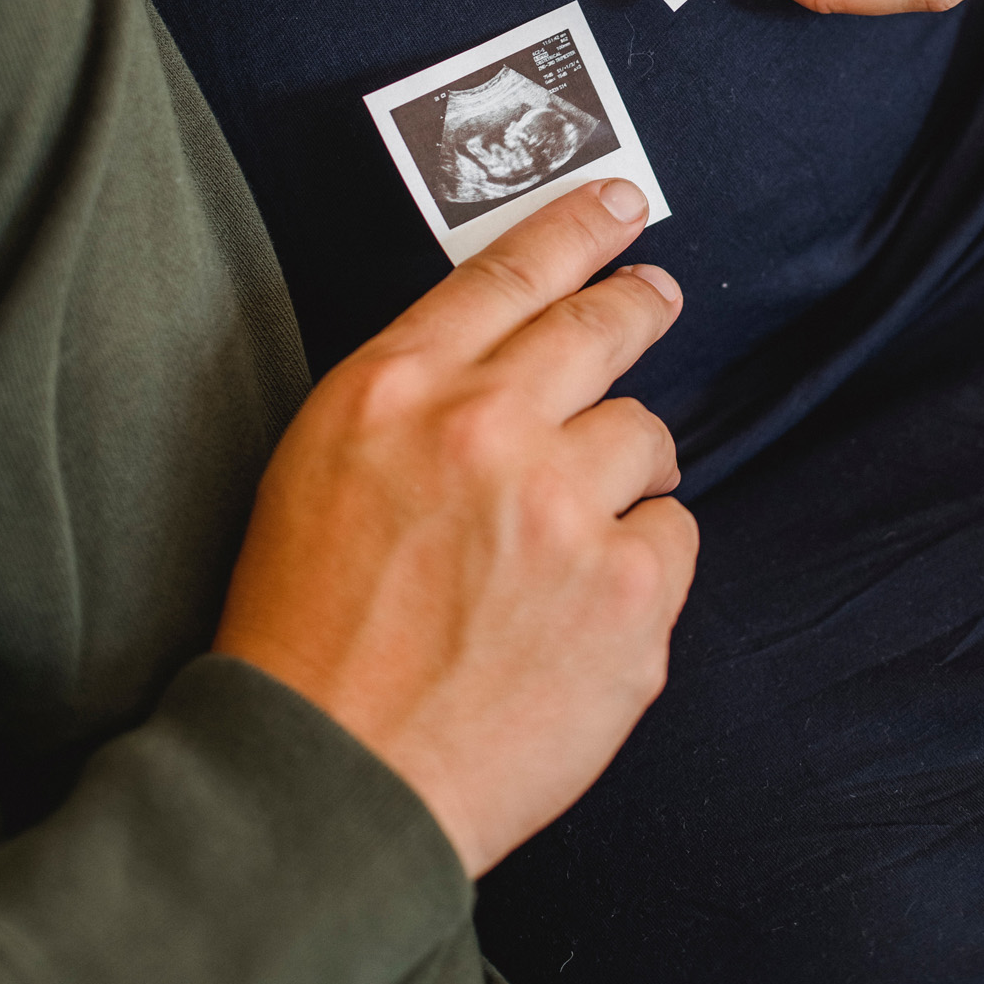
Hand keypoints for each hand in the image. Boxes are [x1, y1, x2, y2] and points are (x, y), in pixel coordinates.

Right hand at [214, 179, 696, 879]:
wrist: (329, 781)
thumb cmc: (309, 626)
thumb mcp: (322, 464)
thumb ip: (416, 391)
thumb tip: (514, 345)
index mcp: (398, 390)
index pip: (511, 270)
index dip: (578, 225)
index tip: (621, 203)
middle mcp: (488, 430)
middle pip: (603, 326)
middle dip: (638, 303)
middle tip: (654, 296)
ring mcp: (566, 512)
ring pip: (648, 436)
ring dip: (623, 471)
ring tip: (568, 534)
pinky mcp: (628, 597)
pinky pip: (673, 535)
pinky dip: (640, 560)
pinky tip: (582, 605)